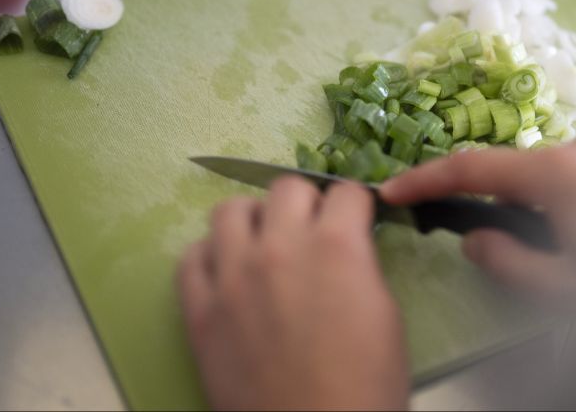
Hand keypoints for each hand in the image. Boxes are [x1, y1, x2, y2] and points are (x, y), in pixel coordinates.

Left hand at [179, 177, 408, 410]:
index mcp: (336, 247)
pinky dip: (210, 257)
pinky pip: (190, 257)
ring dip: (254, 220)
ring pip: (229, 210)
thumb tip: (347, 247)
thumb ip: (360, 265)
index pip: (344, 191)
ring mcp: (231, 276)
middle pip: (286, 188)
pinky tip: (227, 274)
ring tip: (263, 246)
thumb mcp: (385, 314)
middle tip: (311, 232)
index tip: (354, 220)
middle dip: (306, 203)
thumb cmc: (366, 387)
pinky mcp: (199, 309)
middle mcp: (279, 247)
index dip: (354, 206)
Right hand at [381, 132, 575, 305]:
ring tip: (567, 246)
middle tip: (497, 242)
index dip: (424, 179)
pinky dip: (574, 191)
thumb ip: (509, 262)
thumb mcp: (569, 290)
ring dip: (542, 200)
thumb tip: (474, 239)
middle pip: (517, 169)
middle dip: (499, 202)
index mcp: (559, 174)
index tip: (391, 191)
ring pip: (555, 168)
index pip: (472, 168)